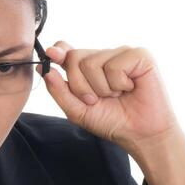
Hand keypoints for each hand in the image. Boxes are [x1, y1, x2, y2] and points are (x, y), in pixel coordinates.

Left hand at [40, 41, 181, 152]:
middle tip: (98, 99)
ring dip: (102, 88)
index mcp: (87, 67)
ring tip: (117, 95)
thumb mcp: (77, 110)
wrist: (141, 134)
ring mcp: (121, 54)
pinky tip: (130, 88)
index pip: (67, 50)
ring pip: (92, 62)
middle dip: (80, 85)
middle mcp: (103, 56)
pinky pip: (115, 65)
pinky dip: (119, 84)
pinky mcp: (140, 56)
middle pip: (74, 57)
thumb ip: (59, 90)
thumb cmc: (112, 121)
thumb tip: (43, 68)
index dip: (58, 52)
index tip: (52, 55)